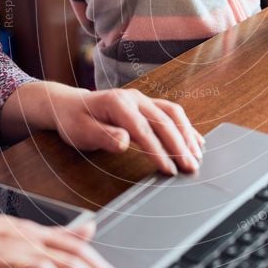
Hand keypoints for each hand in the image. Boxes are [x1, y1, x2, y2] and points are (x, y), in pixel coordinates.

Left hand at [48, 85, 203, 175]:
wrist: (70, 105)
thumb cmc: (75, 120)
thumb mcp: (81, 131)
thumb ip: (103, 136)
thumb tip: (124, 141)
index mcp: (117, 103)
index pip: (143, 129)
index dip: (158, 150)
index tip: (169, 169)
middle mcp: (134, 98)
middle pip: (163, 121)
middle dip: (179, 145)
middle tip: (190, 167)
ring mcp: (143, 100)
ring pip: (172, 114)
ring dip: (187, 135)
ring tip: (197, 157)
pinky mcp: (148, 105)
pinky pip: (171, 114)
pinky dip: (186, 128)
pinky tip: (196, 142)